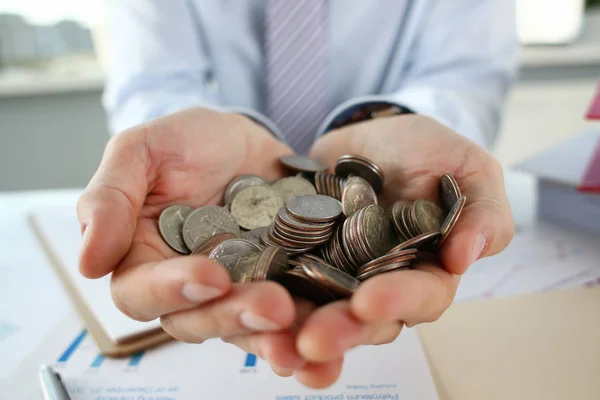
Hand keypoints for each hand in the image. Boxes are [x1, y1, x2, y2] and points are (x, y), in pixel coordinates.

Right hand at [77, 108, 342, 383]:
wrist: (246, 139)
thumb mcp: (144, 149)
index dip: (171, 290)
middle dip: (234, 317)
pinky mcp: (278, 287)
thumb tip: (87, 261)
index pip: (142, 291)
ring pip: (246, 329)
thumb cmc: (187, 141)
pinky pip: (290, 318)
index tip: (209, 275)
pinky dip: (307, 331)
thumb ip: (110, 196)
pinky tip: (331, 344)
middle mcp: (188, 286)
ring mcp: (236, 291)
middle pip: (198, 321)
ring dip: (273, 338)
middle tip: (272, 307)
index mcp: (145, 259)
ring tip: (303, 338)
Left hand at [292, 114, 514, 383]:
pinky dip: (267, 308)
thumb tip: (468, 256)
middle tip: (313, 340)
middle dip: (341, 331)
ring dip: (300, 333)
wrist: (367, 138)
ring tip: (277, 344)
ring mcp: (338, 279)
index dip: (398, 301)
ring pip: (323, 316)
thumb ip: (481, 210)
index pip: (421, 297)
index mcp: (427, 271)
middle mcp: (382, 286)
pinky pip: (284, 291)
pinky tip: (245, 317)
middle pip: (366, 321)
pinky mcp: (299, 266)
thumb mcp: (466, 168)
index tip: (369, 300)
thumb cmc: (425, 151)